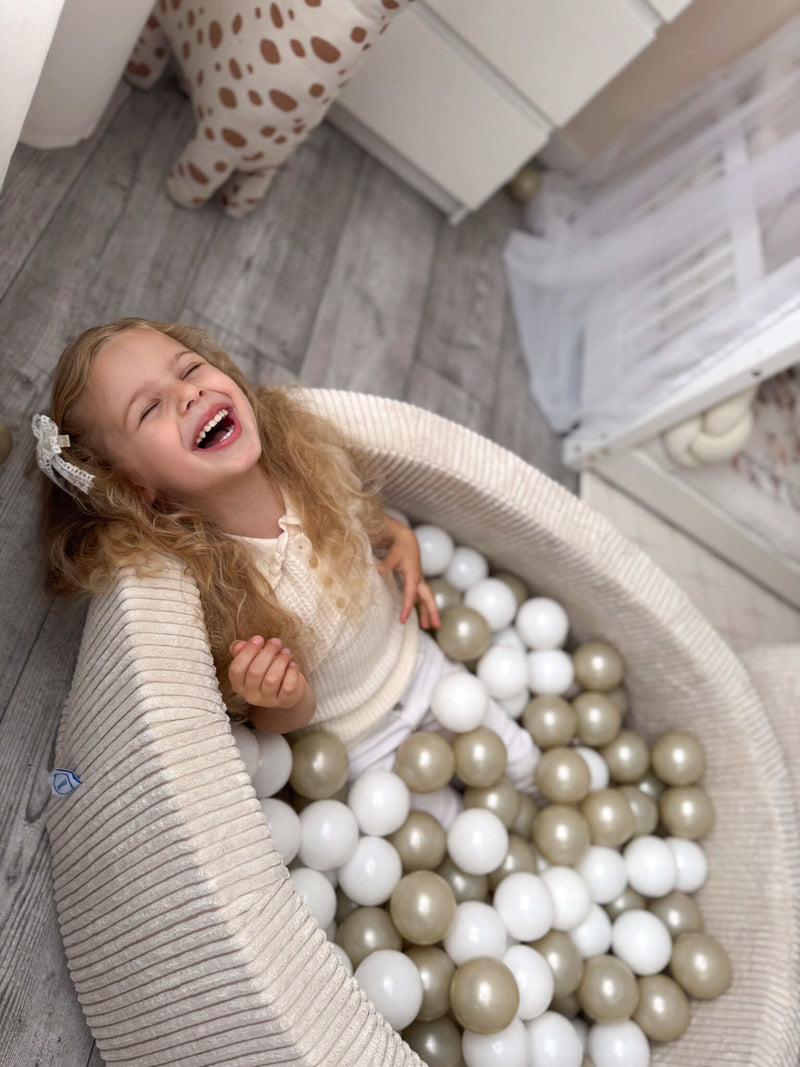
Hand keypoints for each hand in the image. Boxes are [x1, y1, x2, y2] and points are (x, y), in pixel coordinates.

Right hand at [228, 635, 315, 730]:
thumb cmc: (269, 669)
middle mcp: (250, 696)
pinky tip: (292, 664)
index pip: (236, 669)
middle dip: (267, 652)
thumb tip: (238, 645)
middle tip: (276, 642)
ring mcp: (267, 701)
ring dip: (281, 661)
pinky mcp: (284, 702)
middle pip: (255, 672)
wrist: (290, 688)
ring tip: (286, 652)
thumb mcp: (254, 658)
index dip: (247, 651)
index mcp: (239, 685)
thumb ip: (243, 650)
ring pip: (272, 679)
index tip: (259, 638)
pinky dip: (291, 672)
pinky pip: (287, 687)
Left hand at [376, 514, 440, 629]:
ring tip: (429, 627)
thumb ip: (387, 562)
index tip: (403, 620)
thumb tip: (379, 570)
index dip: (407, 607)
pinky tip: (421, 615)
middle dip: (432, 612)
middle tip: (436, 626)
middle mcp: (418, 579)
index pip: (410, 595)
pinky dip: (422, 606)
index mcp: (413, 575)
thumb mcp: (393, 553)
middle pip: (428, 598)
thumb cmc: (400, 546)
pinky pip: (420, 596)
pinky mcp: (416, 580)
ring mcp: (418, 580)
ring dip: (428, 612)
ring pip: (426, 598)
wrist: (406, 539)